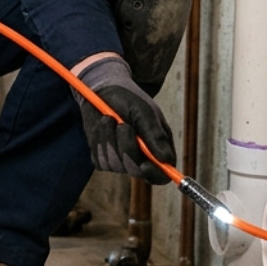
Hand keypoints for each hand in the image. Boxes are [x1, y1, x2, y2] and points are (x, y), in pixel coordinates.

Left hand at [74, 57, 174, 184]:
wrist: (104, 90)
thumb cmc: (130, 99)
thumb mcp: (144, 112)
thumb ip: (154, 135)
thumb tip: (166, 160)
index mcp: (159, 149)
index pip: (160, 175)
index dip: (153, 174)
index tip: (144, 164)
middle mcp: (140, 159)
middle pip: (135, 170)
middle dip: (127, 148)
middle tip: (123, 125)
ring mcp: (120, 160)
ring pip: (115, 163)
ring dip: (110, 139)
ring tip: (110, 118)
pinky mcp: (102, 157)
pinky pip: (99, 158)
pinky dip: (100, 139)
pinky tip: (103, 124)